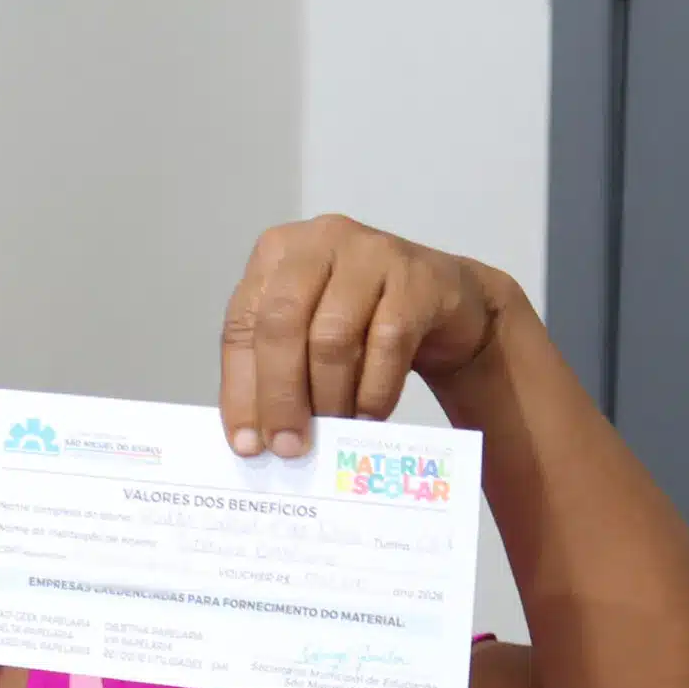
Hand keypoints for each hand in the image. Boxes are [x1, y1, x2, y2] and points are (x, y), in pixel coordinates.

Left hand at [219, 213, 510, 458]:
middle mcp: (319, 241)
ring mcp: (370, 253)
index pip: (241, 325)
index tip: (247, 444)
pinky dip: (373, 391)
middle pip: (281, 324)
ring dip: (329, 398)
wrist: (448, 302)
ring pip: (331, 336)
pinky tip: (369, 417)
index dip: (240, 389)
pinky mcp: (416, 278)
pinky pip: (387, 344)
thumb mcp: (308, 335)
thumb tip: (253, 438)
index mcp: (276, 253)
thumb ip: (276, 370)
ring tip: (331, 433)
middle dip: (280, 396)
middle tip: (289, 446)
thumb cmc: (364, 321)